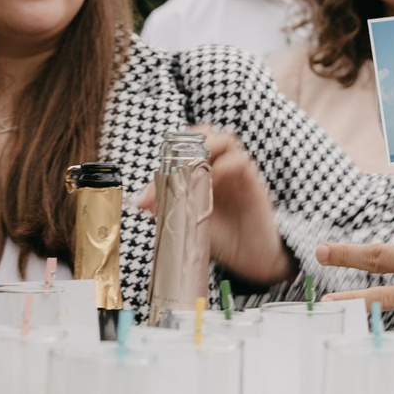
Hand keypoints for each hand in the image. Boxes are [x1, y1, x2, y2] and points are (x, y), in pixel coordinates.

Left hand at [129, 127, 293, 287]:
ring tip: (189, 173)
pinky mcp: (252, 182)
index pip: (183, 148)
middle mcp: (220, 166)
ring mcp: (237, 172)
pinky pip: (238, 162)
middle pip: (204, 134)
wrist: (253, 258)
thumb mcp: (190, 222)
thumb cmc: (223, 238)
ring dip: (203, 151)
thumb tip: (140, 202)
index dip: (164, 162)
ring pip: (223, 140)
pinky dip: (221, 169)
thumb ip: (168, 208)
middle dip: (184, 145)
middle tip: (171, 171)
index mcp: (203, 172)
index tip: (147, 192)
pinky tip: (209, 185)